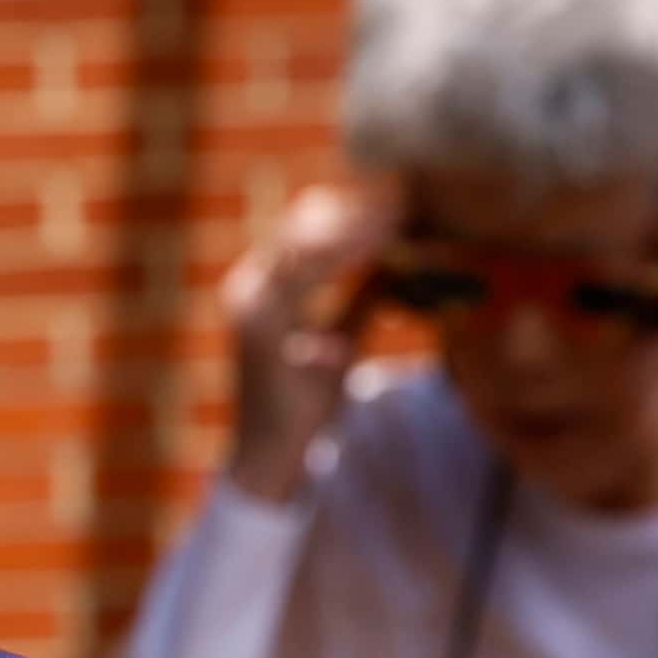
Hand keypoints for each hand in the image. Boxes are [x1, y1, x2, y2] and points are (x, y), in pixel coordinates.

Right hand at [222, 186, 393, 503]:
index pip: (306, 227)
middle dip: (357, 209)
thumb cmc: (304, 404)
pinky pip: (305, 273)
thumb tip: (395, 267)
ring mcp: (250, 303)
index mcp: (261, 286)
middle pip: (303, 221)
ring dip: (354, 225)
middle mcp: (248, 286)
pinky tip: (381, 253)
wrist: (272, 455)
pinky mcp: (260, 325)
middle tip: (409, 202)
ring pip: (303, 238)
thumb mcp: (339, 343)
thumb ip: (358, 302)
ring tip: (400, 219)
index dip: (353, 210)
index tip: (403, 203)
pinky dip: (344, 256)